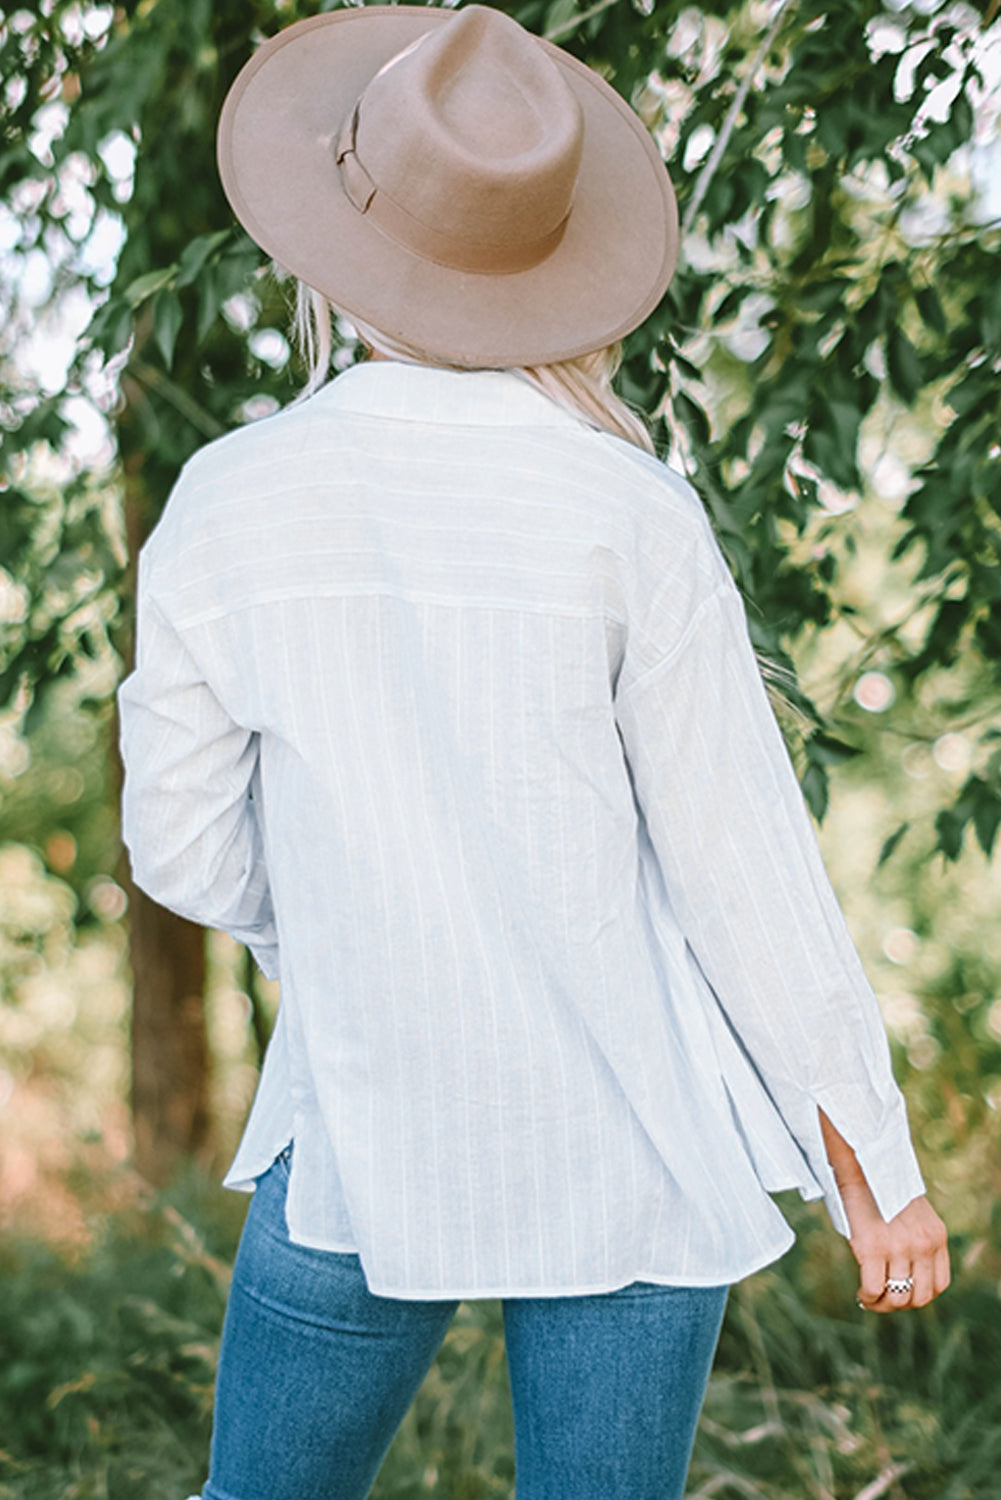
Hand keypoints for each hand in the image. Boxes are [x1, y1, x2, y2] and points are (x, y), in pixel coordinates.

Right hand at [839, 1178, 949, 1311]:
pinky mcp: (873, 1247)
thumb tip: (902, 1270)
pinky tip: (861, 1293)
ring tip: (869, 1298)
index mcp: (936, 1236)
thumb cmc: (881, 1186)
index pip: (939, 1284)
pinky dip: (867, 1297)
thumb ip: (915, 1238)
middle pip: (919, 1297)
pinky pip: (874, 1288)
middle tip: (882, 1300)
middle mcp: (923, 1245)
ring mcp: (899, 1248)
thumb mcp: (912, 1213)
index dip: (920, 1295)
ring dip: (882, 1304)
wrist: (862, 1162)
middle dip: (900, 1305)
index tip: (902, 1293)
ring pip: (896, 1297)